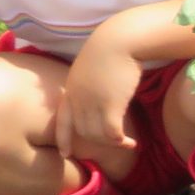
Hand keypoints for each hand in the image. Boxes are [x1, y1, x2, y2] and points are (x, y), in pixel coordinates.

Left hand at [57, 35, 143, 166]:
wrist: (120, 40)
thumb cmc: (112, 47)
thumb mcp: (93, 66)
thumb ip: (92, 81)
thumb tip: (102, 92)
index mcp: (71, 88)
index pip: (62, 120)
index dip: (63, 139)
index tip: (65, 154)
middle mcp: (78, 98)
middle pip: (82, 131)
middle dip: (97, 143)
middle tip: (114, 144)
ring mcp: (92, 103)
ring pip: (97, 135)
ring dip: (112, 144)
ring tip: (126, 144)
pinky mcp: (110, 105)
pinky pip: (112, 133)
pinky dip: (121, 141)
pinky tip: (132, 142)